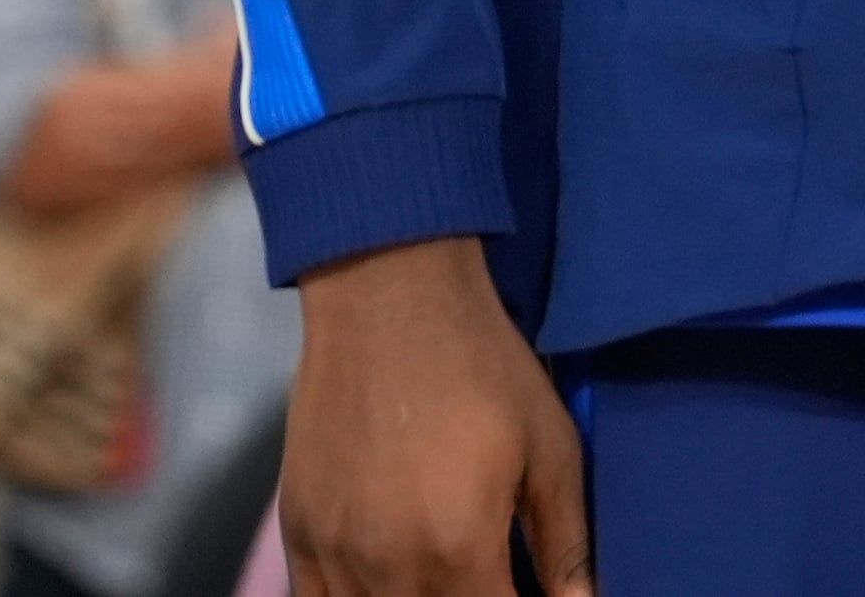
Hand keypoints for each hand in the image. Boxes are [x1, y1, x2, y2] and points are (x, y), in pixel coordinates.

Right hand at [283, 236, 592, 596]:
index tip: (521, 587)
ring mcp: (335, 552)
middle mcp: (390, 567)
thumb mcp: (551, 447)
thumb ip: (566, 543)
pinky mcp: (297, 529)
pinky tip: (384, 583)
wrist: (389, 296)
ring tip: (441, 575)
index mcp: (460, 551)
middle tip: (486, 576)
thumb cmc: (482, 366)